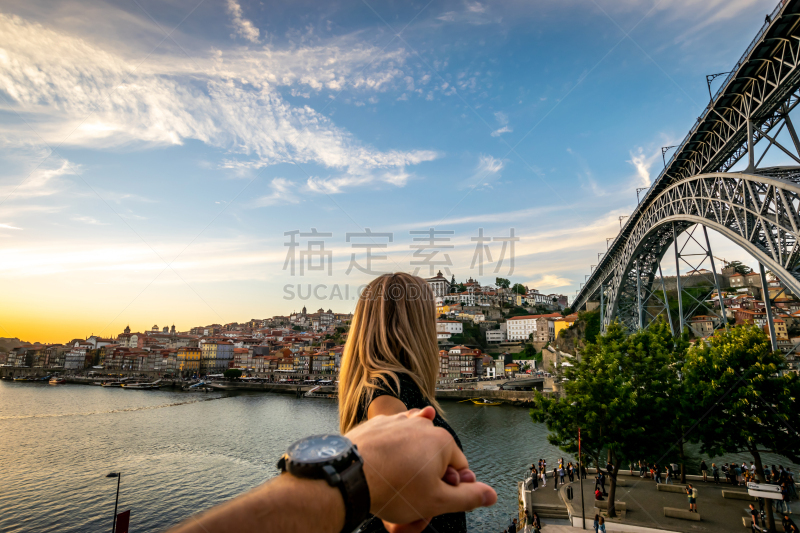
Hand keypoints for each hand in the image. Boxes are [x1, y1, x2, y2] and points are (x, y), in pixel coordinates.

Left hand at [345, 406, 495, 525]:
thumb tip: (490, 495)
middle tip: (414, 498)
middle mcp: (423, 426)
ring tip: (397, 485)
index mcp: (442, 442)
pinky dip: (392, 452)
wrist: (350, 473)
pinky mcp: (378, 425)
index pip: (460, 468)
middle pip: (436, 457)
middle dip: (429, 478)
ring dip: (410, 466)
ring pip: (414, 448)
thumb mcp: (437, 501)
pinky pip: (393, 439)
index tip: (436, 499)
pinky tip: (386, 465)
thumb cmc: (392, 487)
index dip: (451, 488)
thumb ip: (468, 497)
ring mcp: (399, 422)